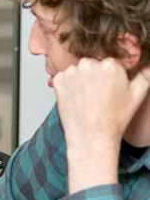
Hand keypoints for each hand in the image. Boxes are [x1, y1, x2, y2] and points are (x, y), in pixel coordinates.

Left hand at [53, 59, 149, 193]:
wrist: (91, 136)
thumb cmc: (115, 118)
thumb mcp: (137, 95)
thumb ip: (146, 75)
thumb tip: (149, 65)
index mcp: (110, 65)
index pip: (111, 63)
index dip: (112, 77)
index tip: (111, 90)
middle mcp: (89, 65)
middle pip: (94, 64)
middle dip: (96, 76)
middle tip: (99, 96)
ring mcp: (71, 73)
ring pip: (79, 70)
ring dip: (82, 79)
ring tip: (89, 98)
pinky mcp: (58, 81)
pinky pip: (64, 77)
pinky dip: (69, 85)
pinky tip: (77, 98)